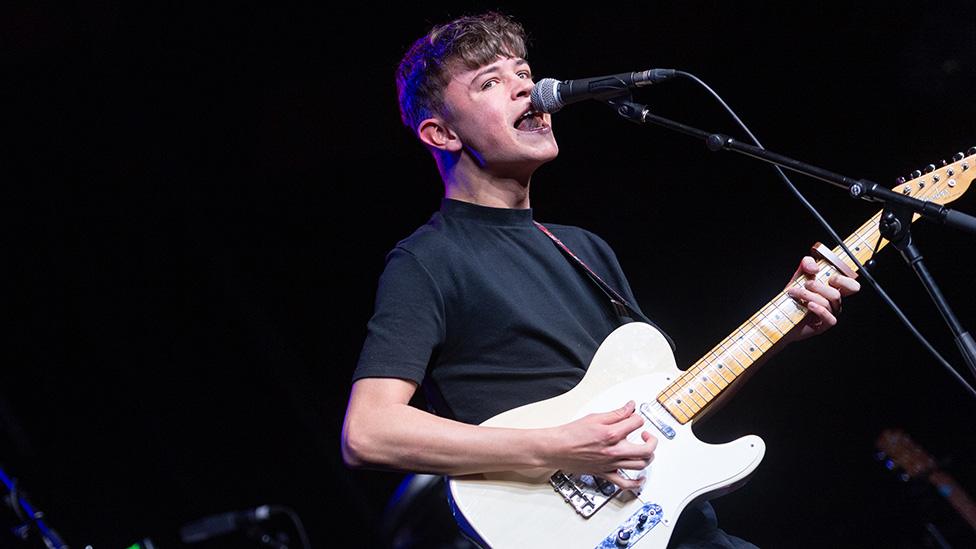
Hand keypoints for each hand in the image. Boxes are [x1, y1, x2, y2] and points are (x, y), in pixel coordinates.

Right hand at [542, 401, 656, 489]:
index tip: (634, 416)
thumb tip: (630, 407)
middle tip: (646, 434)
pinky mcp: (605, 474)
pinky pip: (625, 483)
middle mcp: (614, 451)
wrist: (556, 448)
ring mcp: (611, 464)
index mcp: (611, 434)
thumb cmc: (571, 434)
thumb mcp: (594, 417)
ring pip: (640, 465)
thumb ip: (616, 413)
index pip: (636, 423)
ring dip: (648, 456)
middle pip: (646, 448)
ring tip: (644, 450)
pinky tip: (641, 477)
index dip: (637, 417)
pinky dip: (637, 483)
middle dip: (651, 439)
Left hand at [786, 256, 860, 341]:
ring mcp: (830, 314)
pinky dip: (819, 309)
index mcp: (832, 291)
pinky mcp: (823, 325)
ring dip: (809, 295)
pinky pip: (829, 318)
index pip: (851, 287)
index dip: (846, 281)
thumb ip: (807, 264)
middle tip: (805, 284)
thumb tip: (814, 266)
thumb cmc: (793, 297)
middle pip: (836, 294)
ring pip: (828, 303)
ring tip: (795, 293)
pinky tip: (808, 305)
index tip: (831, 278)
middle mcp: (833, 303)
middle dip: (819, 287)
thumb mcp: (799, 277)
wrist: (780, 317)